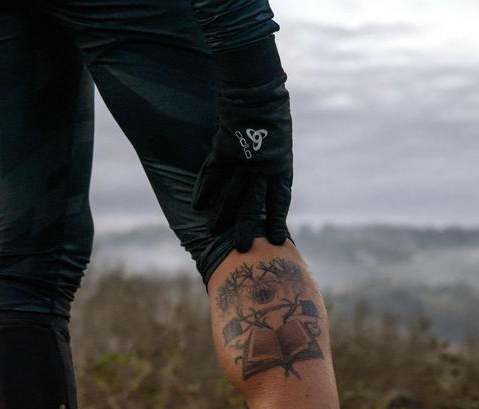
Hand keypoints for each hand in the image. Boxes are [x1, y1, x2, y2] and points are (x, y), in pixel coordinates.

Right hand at [192, 43, 292, 252]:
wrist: (256, 90)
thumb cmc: (273, 110)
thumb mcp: (281, 138)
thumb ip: (275, 158)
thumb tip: (271, 173)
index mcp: (280, 165)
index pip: (280, 200)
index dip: (277, 220)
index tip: (277, 240)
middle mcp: (262, 168)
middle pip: (254, 204)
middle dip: (247, 227)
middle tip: (242, 248)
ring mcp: (241, 161)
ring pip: (230, 195)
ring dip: (222, 215)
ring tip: (214, 231)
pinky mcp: (223, 151)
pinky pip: (212, 175)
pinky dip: (205, 190)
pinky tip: (197, 205)